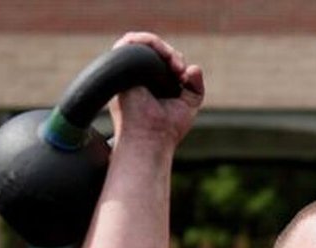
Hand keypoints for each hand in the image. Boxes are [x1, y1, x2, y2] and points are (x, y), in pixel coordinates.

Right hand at [106, 33, 204, 148]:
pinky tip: (161, 53)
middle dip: (171, 54)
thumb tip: (194, 68)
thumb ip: (195, 86)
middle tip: (180, 70)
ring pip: (142, 44)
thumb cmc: (168, 129)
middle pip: (155, 51)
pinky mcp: (120, 70)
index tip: (185, 75)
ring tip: (173, 64)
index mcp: (152, 85)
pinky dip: (144, 40)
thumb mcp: (188, 104)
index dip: (176, 60)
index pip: (164, 60)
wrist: (151, 139)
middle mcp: (139, 79)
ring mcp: (129, 74)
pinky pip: (127, 42)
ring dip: (160, 46)